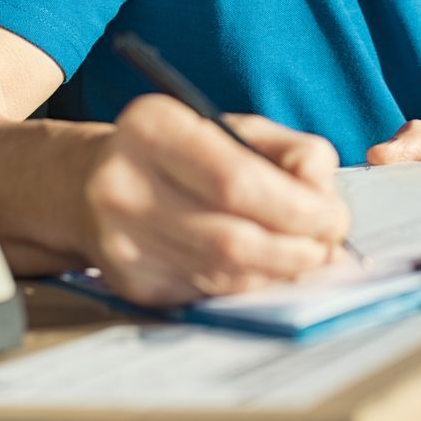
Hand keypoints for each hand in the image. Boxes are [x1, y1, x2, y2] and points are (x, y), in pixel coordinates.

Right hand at [77, 95, 351, 305]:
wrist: (85, 185)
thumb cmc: (176, 151)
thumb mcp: (230, 126)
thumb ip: (289, 151)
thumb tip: (325, 195)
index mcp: (153, 129)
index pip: (238, 181)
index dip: (298, 209)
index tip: (335, 218)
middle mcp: (125, 186)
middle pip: (232, 238)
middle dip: (297, 249)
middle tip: (328, 247)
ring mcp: (122, 243)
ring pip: (225, 274)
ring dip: (280, 272)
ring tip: (305, 257)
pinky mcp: (131, 285)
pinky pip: (210, 294)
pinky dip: (250, 285)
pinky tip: (265, 269)